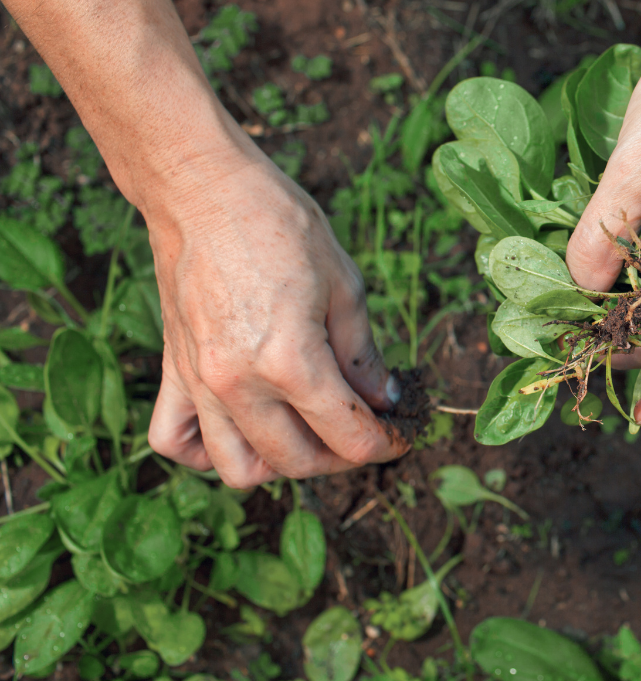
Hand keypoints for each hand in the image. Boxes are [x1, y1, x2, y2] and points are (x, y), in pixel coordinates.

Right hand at [146, 149, 408, 487]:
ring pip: (238, 469)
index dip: (386, 443)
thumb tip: (386, 399)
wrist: (203, 187)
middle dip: (342, 456)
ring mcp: (200, 382)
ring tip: (305, 431)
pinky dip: (206, 449)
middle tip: (362, 427)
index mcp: (290, 362)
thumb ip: (365, 356)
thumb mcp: (345, 285)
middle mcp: (239, 384)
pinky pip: (176, 440)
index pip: (349, 437)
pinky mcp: (173, 370)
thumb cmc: (279, 223)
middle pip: (298, 462)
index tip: (401, 433)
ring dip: (279, 462)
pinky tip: (241, 425)